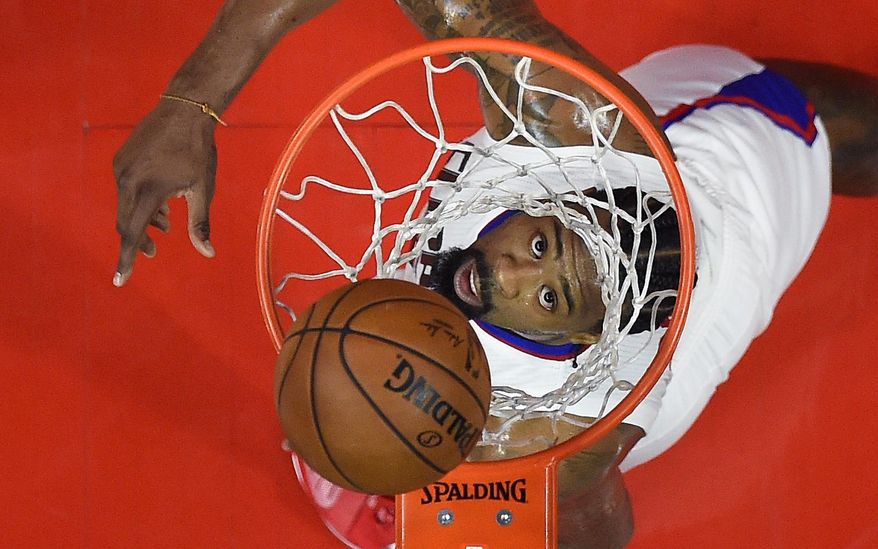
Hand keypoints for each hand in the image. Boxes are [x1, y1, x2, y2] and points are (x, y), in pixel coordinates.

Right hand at [112, 100, 218, 285]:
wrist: (185, 110)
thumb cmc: (198, 151)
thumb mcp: (203, 190)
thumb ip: (200, 223)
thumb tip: (207, 253)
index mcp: (147, 191)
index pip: (133, 233)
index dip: (127, 259)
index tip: (120, 280)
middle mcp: (127, 180)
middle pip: (126, 222)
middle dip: (138, 241)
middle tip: (155, 252)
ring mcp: (121, 168)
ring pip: (126, 205)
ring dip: (143, 219)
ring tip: (166, 225)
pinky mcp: (121, 159)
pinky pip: (126, 189)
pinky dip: (140, 201)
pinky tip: (160, 203)